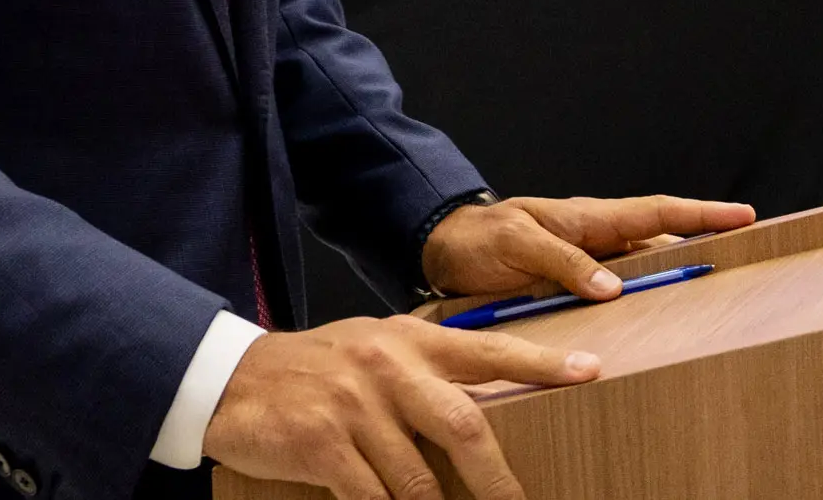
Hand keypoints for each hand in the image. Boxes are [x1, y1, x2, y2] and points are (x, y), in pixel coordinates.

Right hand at [202, 316, 598, 499]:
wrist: (232, 380)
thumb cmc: (313, 372)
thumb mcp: (372, 352)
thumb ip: (422, 372)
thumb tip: (481, 417)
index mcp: (407, 339)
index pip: (487, 348)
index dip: (541, 361)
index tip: (591, 370)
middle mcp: (386, 364)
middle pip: (465, 422)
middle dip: (500, 479)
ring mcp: (354, 403)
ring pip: (419, 479)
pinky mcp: (323, 441)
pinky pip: (373, 498)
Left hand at [420, 194, 756, 304]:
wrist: (443, 252)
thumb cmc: (478, 239)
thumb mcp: (517, 242)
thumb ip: (563, 261)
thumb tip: (614, 287)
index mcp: (588, 219)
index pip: (655, 213)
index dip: (700, 215)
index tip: (743, 216)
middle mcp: (595, 241)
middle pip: (661, 244)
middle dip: (703, 248)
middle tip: (746, 265)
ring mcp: (586, 267)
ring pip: (644, 273)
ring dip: (675, 282)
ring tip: (712, 301)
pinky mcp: (573, 292)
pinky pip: (618, 299)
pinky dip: (642, 308)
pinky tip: (656, 330)